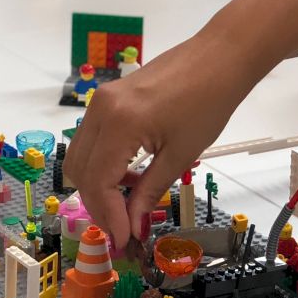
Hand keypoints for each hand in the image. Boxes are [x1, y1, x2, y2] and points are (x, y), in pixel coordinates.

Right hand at [65, 34, 251, 250]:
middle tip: (122, 229)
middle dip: (98, 206)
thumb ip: (150, 191)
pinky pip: (90, 141)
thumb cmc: (209, 102)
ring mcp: (99, 102)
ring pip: (79, 157)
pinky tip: (128, 177)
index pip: (99, 182)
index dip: (109, 216)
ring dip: (96, 186)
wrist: (218, 57)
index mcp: (120, 124)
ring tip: (126, 205)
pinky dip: (101, 165)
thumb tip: (133, 225)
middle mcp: (100, 111)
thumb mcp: (180, 154)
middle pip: (81, 172)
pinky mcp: (105, 99)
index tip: (124, 239)